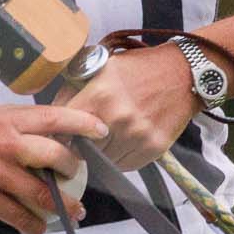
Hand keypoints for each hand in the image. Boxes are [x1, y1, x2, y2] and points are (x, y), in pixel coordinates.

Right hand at [0, 104, 106, 233]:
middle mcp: (3, 142)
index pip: (52, 117)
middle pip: (53, 155)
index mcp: (8, 119)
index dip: (81, 123)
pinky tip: (39, 227)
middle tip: (81, 179)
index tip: (101, 131)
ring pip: (40, 193)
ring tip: (74, 212)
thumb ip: (24, 127)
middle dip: (74, 170)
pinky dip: (33, 224)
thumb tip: (64, 140)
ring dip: (62, 207)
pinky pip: (18, 214)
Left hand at [59, 45, 199, 169]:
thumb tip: (52, 119)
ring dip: (101, 155)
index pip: (64, 130)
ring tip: (107, 138)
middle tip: (82, 141)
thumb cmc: (138, 68)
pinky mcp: (152, 149)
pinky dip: (120, 158)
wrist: (182, 73)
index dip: (58, 136)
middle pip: (82, 151)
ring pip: (103, 162)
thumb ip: (72, 92)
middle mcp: (117, 118)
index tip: (58, 138)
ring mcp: (136, 136)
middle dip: (79, 147)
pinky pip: (124, 166)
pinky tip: (124, 141)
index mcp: (99, 95)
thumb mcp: (100, 68)